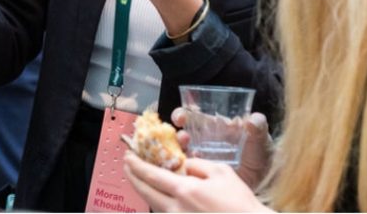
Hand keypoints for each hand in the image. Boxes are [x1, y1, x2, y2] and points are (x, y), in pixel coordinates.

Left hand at [123, 151, 270, 212]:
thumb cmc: (240, 202)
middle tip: (126, 166)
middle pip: (145, 192)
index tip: (128, 156)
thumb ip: (197, 164)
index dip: (136, 164)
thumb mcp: (221, 172)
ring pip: (153, 206)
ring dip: (144, 191)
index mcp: (185, 190)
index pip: (151, 175)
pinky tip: (159, 198)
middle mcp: (176, 209)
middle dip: (132, 177)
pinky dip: (158, 205)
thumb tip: (183, 165)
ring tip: (140, 180)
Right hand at [171, 108, 272, 189]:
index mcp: (214, 128)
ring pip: (180, 153)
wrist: (266, 183)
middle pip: (181, 134)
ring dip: (178, 152)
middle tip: (183, 137)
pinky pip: (186, 173)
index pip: (193, 117)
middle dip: (175, 134)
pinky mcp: (202, 176)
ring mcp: (201, 160)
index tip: (180, 118)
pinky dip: (182, 171)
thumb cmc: (262, 157)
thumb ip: (258, 127)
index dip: (183, 115)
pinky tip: (189, 171)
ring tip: (188, 156)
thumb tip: (252, 119)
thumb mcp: (262, 140)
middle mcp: (203, 142)